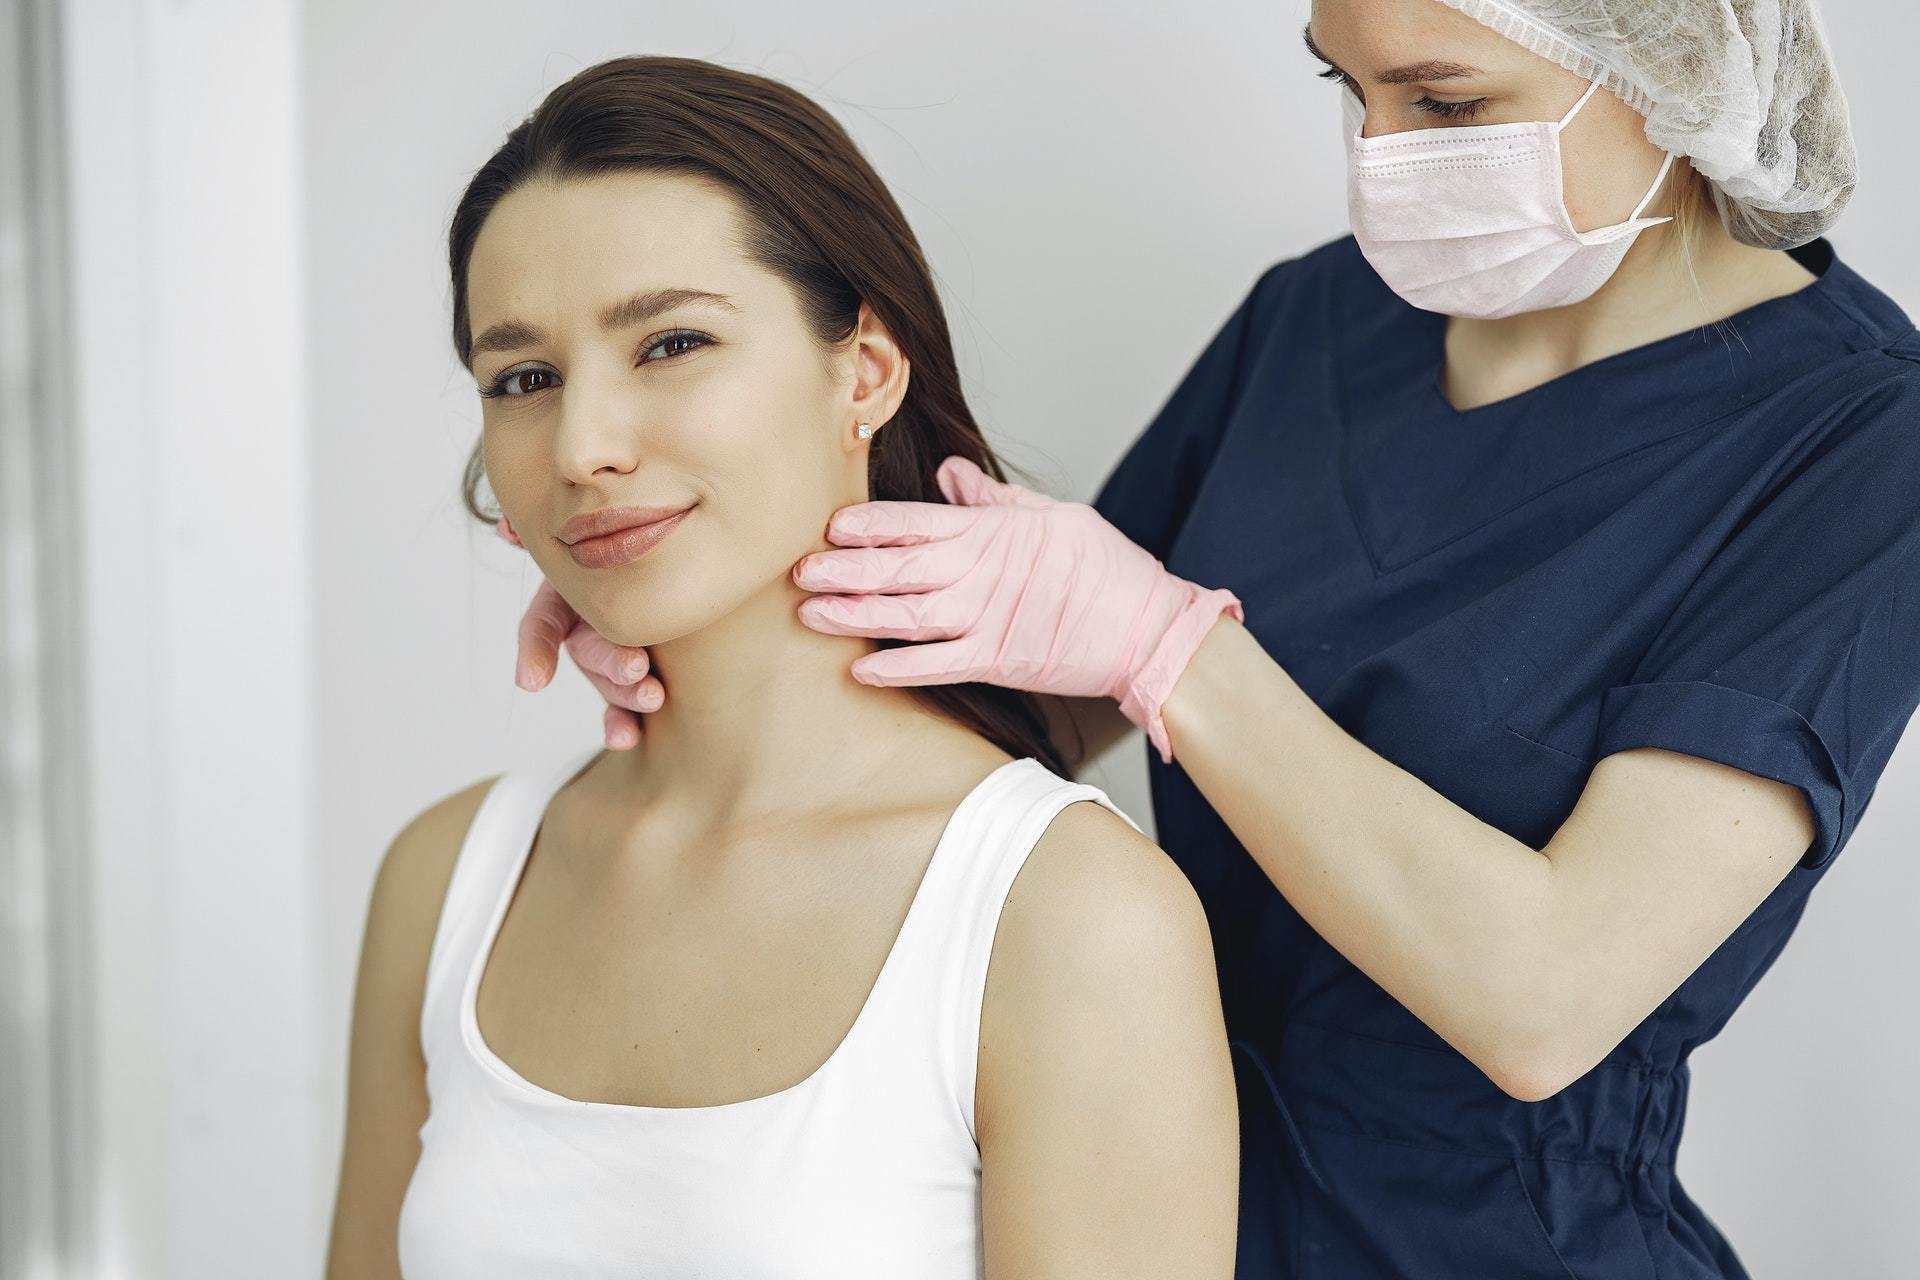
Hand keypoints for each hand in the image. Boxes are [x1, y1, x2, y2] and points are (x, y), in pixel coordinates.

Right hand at [504, 518, 660, 750]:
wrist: (686, 564)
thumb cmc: (639, 539)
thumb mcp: (605, 530)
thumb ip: (567, 526)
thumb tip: (509, 530)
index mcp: (570, 594)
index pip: (543, 623)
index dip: (535, 651)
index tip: (532, 683)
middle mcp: (585, 629)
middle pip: (586, 652)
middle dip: (609, 662)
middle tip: (638, 667)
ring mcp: (608, 657)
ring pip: (608, 683)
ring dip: (625, 694)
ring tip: (653, 697)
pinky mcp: (633, 681)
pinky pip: (622, 709)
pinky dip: (621, 725)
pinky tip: (626, 739)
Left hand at [790, 456, 1241, 762]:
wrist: (1149, 628)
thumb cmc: (1106, 569)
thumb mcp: (1052, 515)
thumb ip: (993, 499)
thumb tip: (951, 471)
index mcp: (991, 532)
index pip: (914, 520)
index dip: (867, 524)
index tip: (828, 527)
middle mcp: (980, 573)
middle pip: (897, 566)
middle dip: (844, 568)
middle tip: (797, 571)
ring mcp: (987, 618)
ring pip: (906, 615)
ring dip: (856, 614)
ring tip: (811, 614)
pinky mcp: (998, 660)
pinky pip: (937, 665)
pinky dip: (898, 667)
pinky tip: (862, 669)